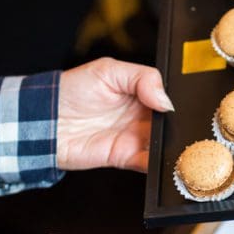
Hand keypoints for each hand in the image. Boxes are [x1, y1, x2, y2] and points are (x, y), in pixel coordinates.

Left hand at [57, 58, 173, 172]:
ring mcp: (135, 137)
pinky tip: (162, 157)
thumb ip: (142, 78)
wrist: (46, 119)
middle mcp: (141, 116)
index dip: (179, 101)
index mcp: (141, 92)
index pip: (169, 98)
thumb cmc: (71, 90)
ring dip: (173, 145)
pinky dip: (159, 164)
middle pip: (171, 123)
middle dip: (180, 125)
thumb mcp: (108, 70)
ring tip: (175, 140)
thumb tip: (166, 100)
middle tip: (182, 124)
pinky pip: (149, 163)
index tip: (187, 104)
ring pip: (165, 144)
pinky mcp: (125, 157)